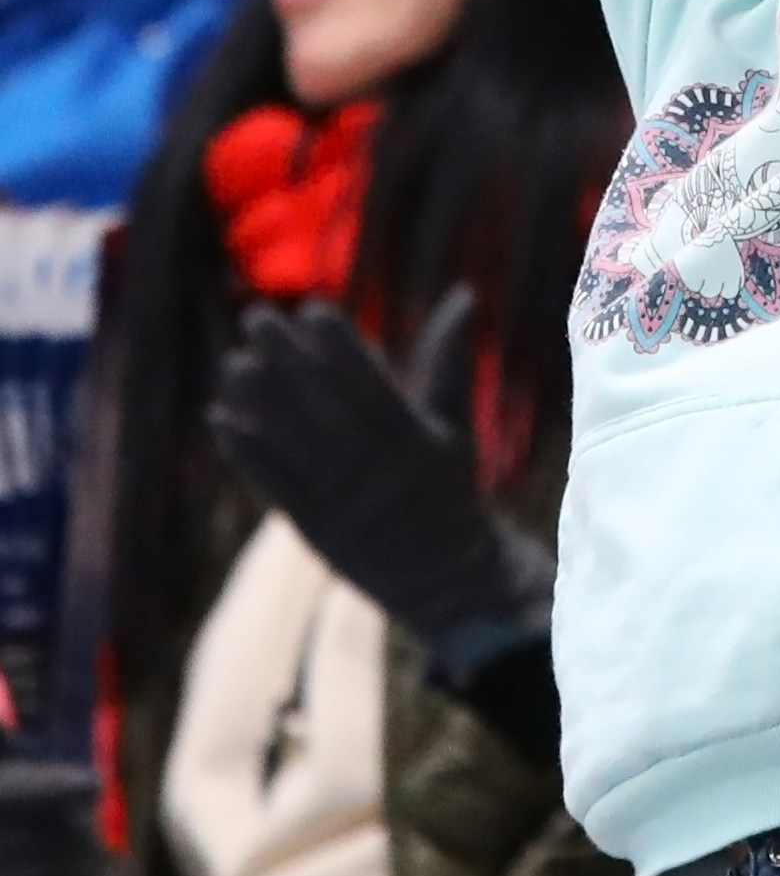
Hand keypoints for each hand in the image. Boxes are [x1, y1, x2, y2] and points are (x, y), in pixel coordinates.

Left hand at [207, 290, 553, 668]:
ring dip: (259, 401)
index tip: (312, 309)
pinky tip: (220, 418)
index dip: (340, 346)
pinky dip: (246, 452)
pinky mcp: (315, 529)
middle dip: (288, 360)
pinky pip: (274, 485)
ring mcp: (343, 501)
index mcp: (413, 439)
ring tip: (232, 363)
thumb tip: (463, 295)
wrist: (447, 579)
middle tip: (257, 318)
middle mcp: (377, 468)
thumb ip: (449, 362)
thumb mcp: (455, 427)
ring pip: (294, 443)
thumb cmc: (449, 489)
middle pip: (324, 406)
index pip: (371, 384)